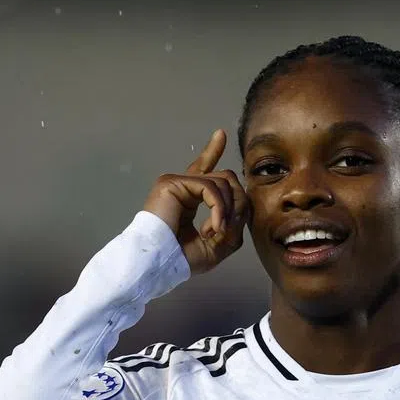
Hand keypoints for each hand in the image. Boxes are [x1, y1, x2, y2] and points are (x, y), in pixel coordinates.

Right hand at [142, 129, 248, 274]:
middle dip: (237, 201)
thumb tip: (241, 208)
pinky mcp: (172, 183)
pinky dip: (219, 209)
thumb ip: (232, 225)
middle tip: (231, 226)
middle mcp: (182, 187)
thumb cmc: (181, 259)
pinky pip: (210, 188)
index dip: (212, 153)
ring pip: (221, 182)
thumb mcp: (217, 245)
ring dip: (228, 210)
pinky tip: (214, 227)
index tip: (220, 135)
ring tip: (218, 232)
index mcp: (188, 199)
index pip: (204, 173)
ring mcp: (176, 183)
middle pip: (223, 177)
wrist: (159, 264)